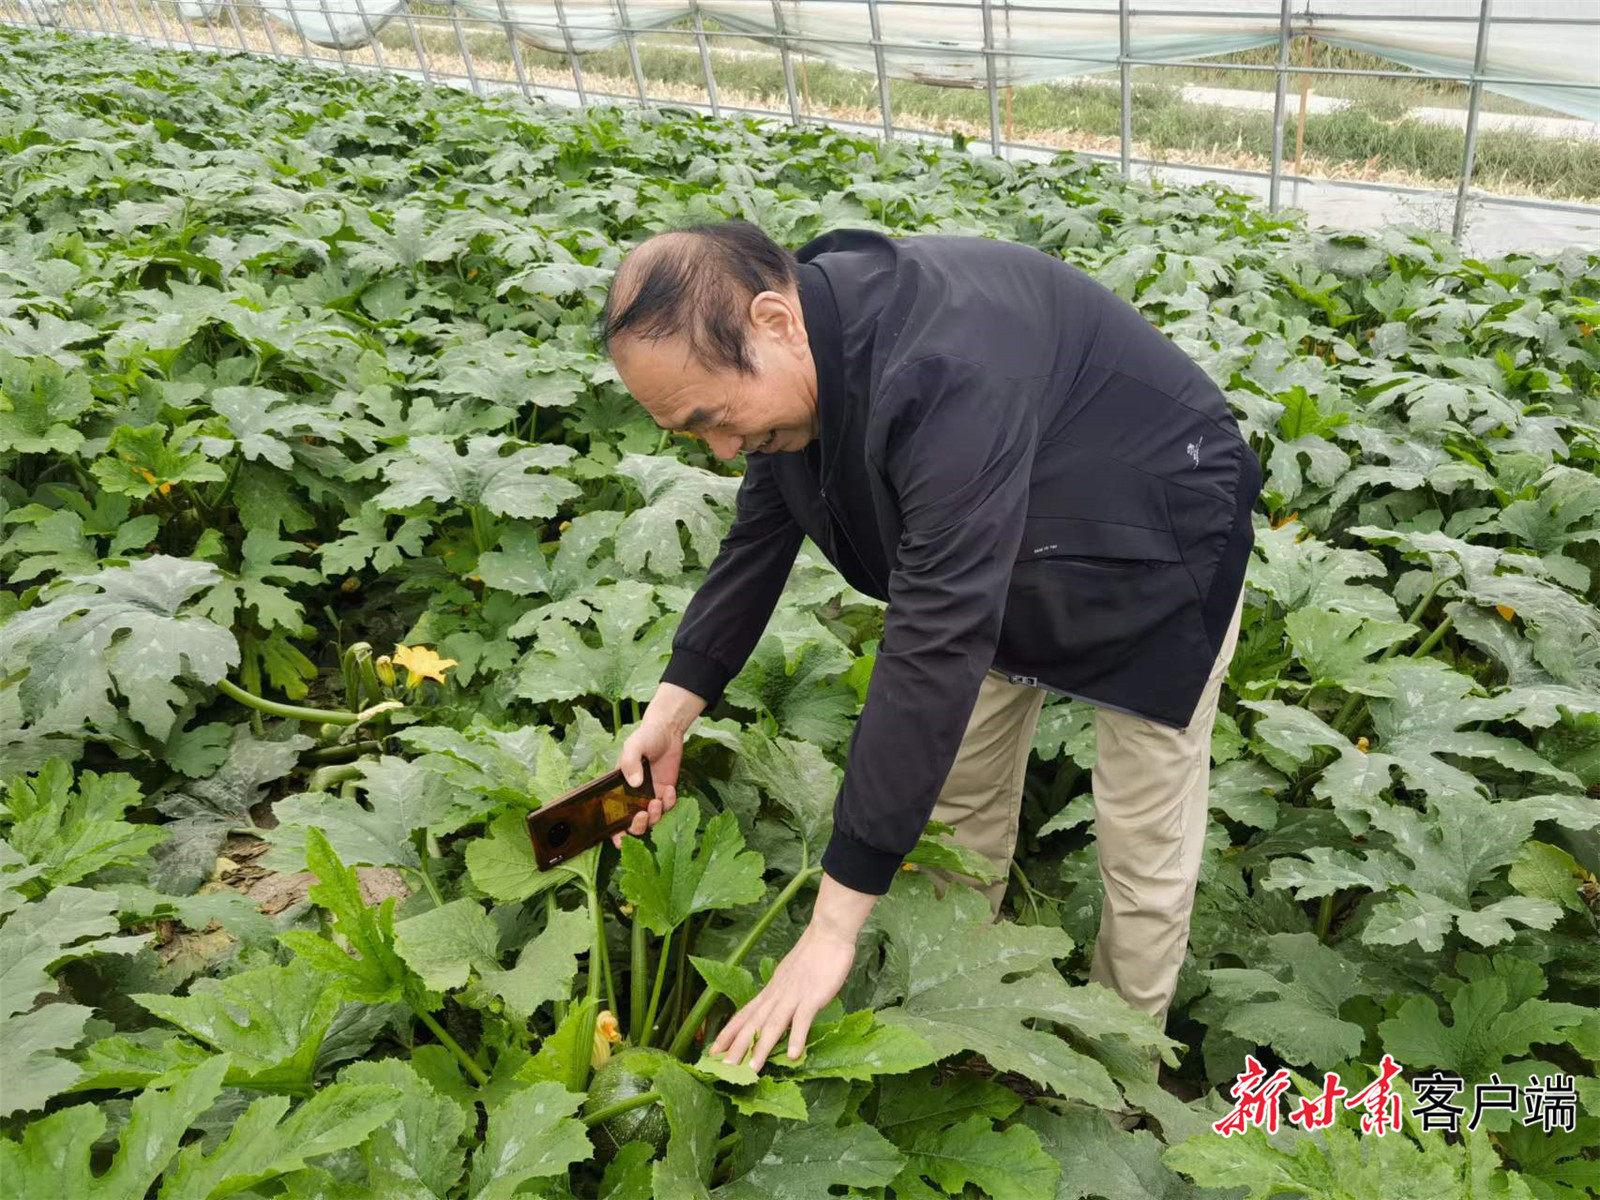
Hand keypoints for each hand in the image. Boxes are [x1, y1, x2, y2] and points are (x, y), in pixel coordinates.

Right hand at [612, 683, 703, 848]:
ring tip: (657, 800)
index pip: (612, 816)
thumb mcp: (633, 746)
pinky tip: (670, 789)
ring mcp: (650, 796)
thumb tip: (634, 783)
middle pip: (633, 825)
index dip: (614, 832)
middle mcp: (633, 797)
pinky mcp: (665, 793)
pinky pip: (668, 808)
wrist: (668, 730)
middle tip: (643, 815)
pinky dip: (670, 803)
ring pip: (652, 820)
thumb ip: (630, 762)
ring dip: (655, 816)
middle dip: (638, 826)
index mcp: (618, 789)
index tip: (618, 838)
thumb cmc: (645, 737)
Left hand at [708, 919, 857, 1071]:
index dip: (728, 1033)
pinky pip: (803, 1019)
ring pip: (773, 1025)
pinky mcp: (812, 997)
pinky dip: (796, 1037)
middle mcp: (776, 995)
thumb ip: (781, 995)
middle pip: (753, 1024)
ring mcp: (793, 996)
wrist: (828, 933)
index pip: (744, 1014)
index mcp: (770, 991)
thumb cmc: (812, 956)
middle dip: (737, 1048)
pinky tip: (792, 1055)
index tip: (712, 1051)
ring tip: (751, 1070)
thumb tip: (773, 1011)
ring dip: (761, 1048)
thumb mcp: (789, 977)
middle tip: (723, 1069)